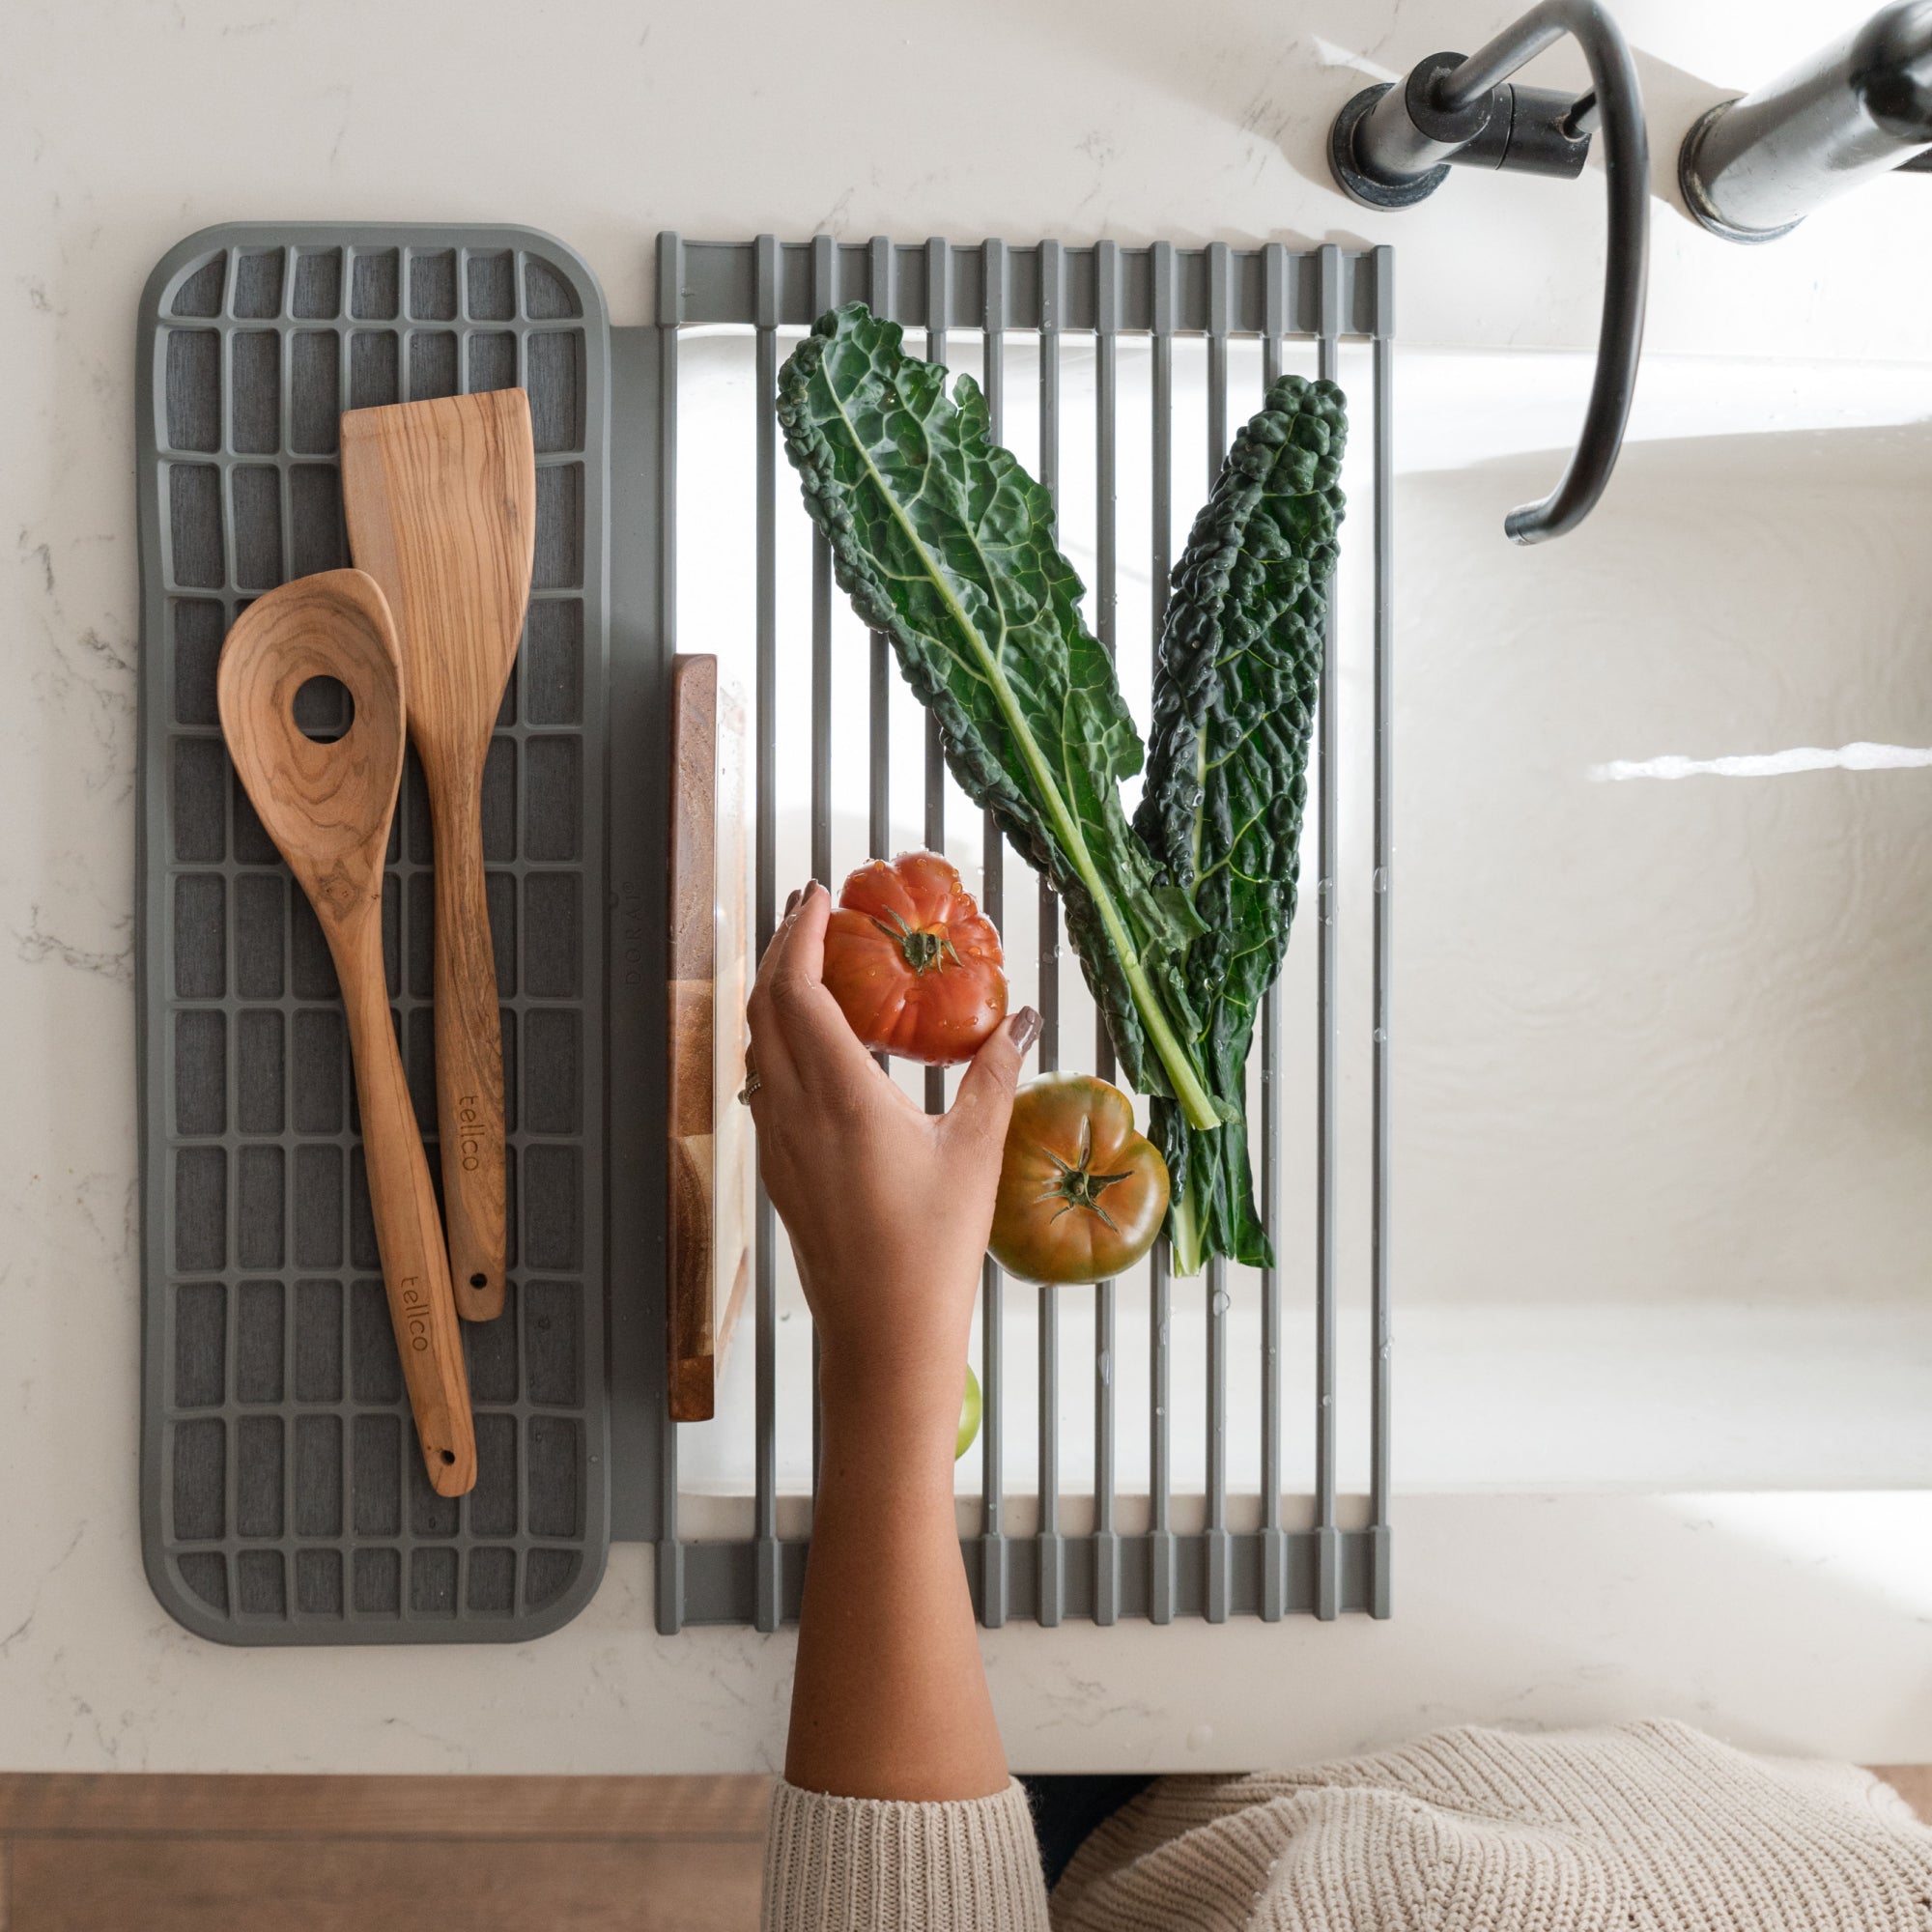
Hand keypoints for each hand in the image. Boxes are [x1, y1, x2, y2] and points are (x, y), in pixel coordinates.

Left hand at [745, 880, 1039, 1412]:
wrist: (882, 1335)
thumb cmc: (933, 1251)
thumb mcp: (978, 1153)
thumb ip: (997, 1074)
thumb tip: (1022, 1017)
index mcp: (841, 1097)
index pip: (798, 989)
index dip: (801, 933)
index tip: (817, 895)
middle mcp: (793, 1112)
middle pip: (764, 1005)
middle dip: (784, 947)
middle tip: (813, 910)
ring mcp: (777, 1142)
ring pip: (756, 1044)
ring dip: (776, 992)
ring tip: (814, 962)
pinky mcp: (777, 1169)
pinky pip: (764, 1082)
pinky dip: (778, 1039)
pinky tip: (816, 1043)